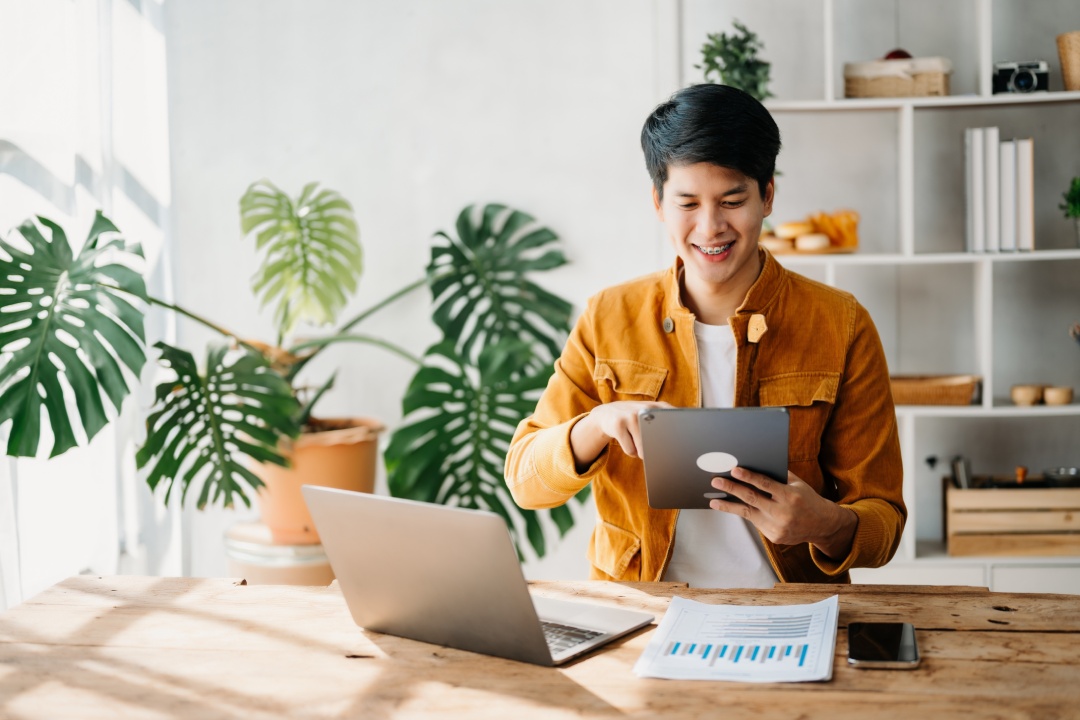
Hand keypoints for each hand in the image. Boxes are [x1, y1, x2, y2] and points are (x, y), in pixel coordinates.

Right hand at [570, 400, 673, 469]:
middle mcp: (645, 409)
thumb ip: (668, 421)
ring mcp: (631, 416)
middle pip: (659, 442)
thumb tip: (681, 442)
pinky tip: (627, 440)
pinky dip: (631, 451)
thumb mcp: (652, 414)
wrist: (606, 414)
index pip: (676, 421)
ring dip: (640, 450)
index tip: (681, 442)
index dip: (679, 435)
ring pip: (643, 449)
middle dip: (655, 448)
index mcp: (658, 407)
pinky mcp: (618, 425)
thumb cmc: (634, 418)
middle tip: (649, 441)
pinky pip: (631, 450)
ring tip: (635, 439)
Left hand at [708, 468, 857, 558]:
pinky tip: (732, 507)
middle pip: (751, 498)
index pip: (765, 484)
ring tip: (713, 501)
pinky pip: (755, 522)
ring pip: (747, 513)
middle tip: (715, 481)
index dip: (748, 476)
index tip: (734, 470)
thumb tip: (754, 463)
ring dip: (728, 506)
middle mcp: (783, 512)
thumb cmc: (806, 498)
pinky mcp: (773, 536)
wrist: (822, 524)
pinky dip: (745, 513)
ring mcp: (777, 526)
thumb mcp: (797, 484)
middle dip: (731, 488)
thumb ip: (778, 475)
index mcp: (790, 496)